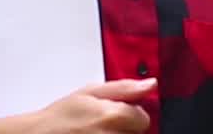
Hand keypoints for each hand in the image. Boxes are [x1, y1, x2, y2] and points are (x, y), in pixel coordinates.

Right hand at [0, 78, 155, 133]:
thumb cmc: (61, 115)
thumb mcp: (90, 91)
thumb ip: (124, 88)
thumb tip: (151, 84)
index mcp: (113, 115)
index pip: (144, 119)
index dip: (131, 115)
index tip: (117, 114)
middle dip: (124, 128)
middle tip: (102, 125)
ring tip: (96, 133)